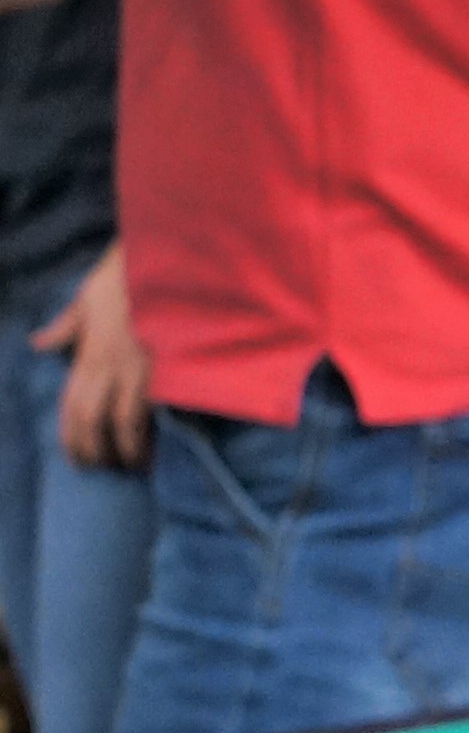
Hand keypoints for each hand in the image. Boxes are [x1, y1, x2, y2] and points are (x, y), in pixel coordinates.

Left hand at [29, 242, 148, 468]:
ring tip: (136, 467)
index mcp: (88, 353)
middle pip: (94, 418)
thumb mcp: (85, 300)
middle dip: (97, 450)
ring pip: (126, 420)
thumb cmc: (122, 278)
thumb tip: (39, 343)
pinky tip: (162, 446)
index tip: (77, 460)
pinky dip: (157, 431)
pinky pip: (157, 407)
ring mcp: (139, 367)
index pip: (72, 405)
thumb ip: (65, 327)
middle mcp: (109, 365)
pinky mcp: (165, 367)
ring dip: (130, 449)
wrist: (157, 262)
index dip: (72, 437)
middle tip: (104, 470)